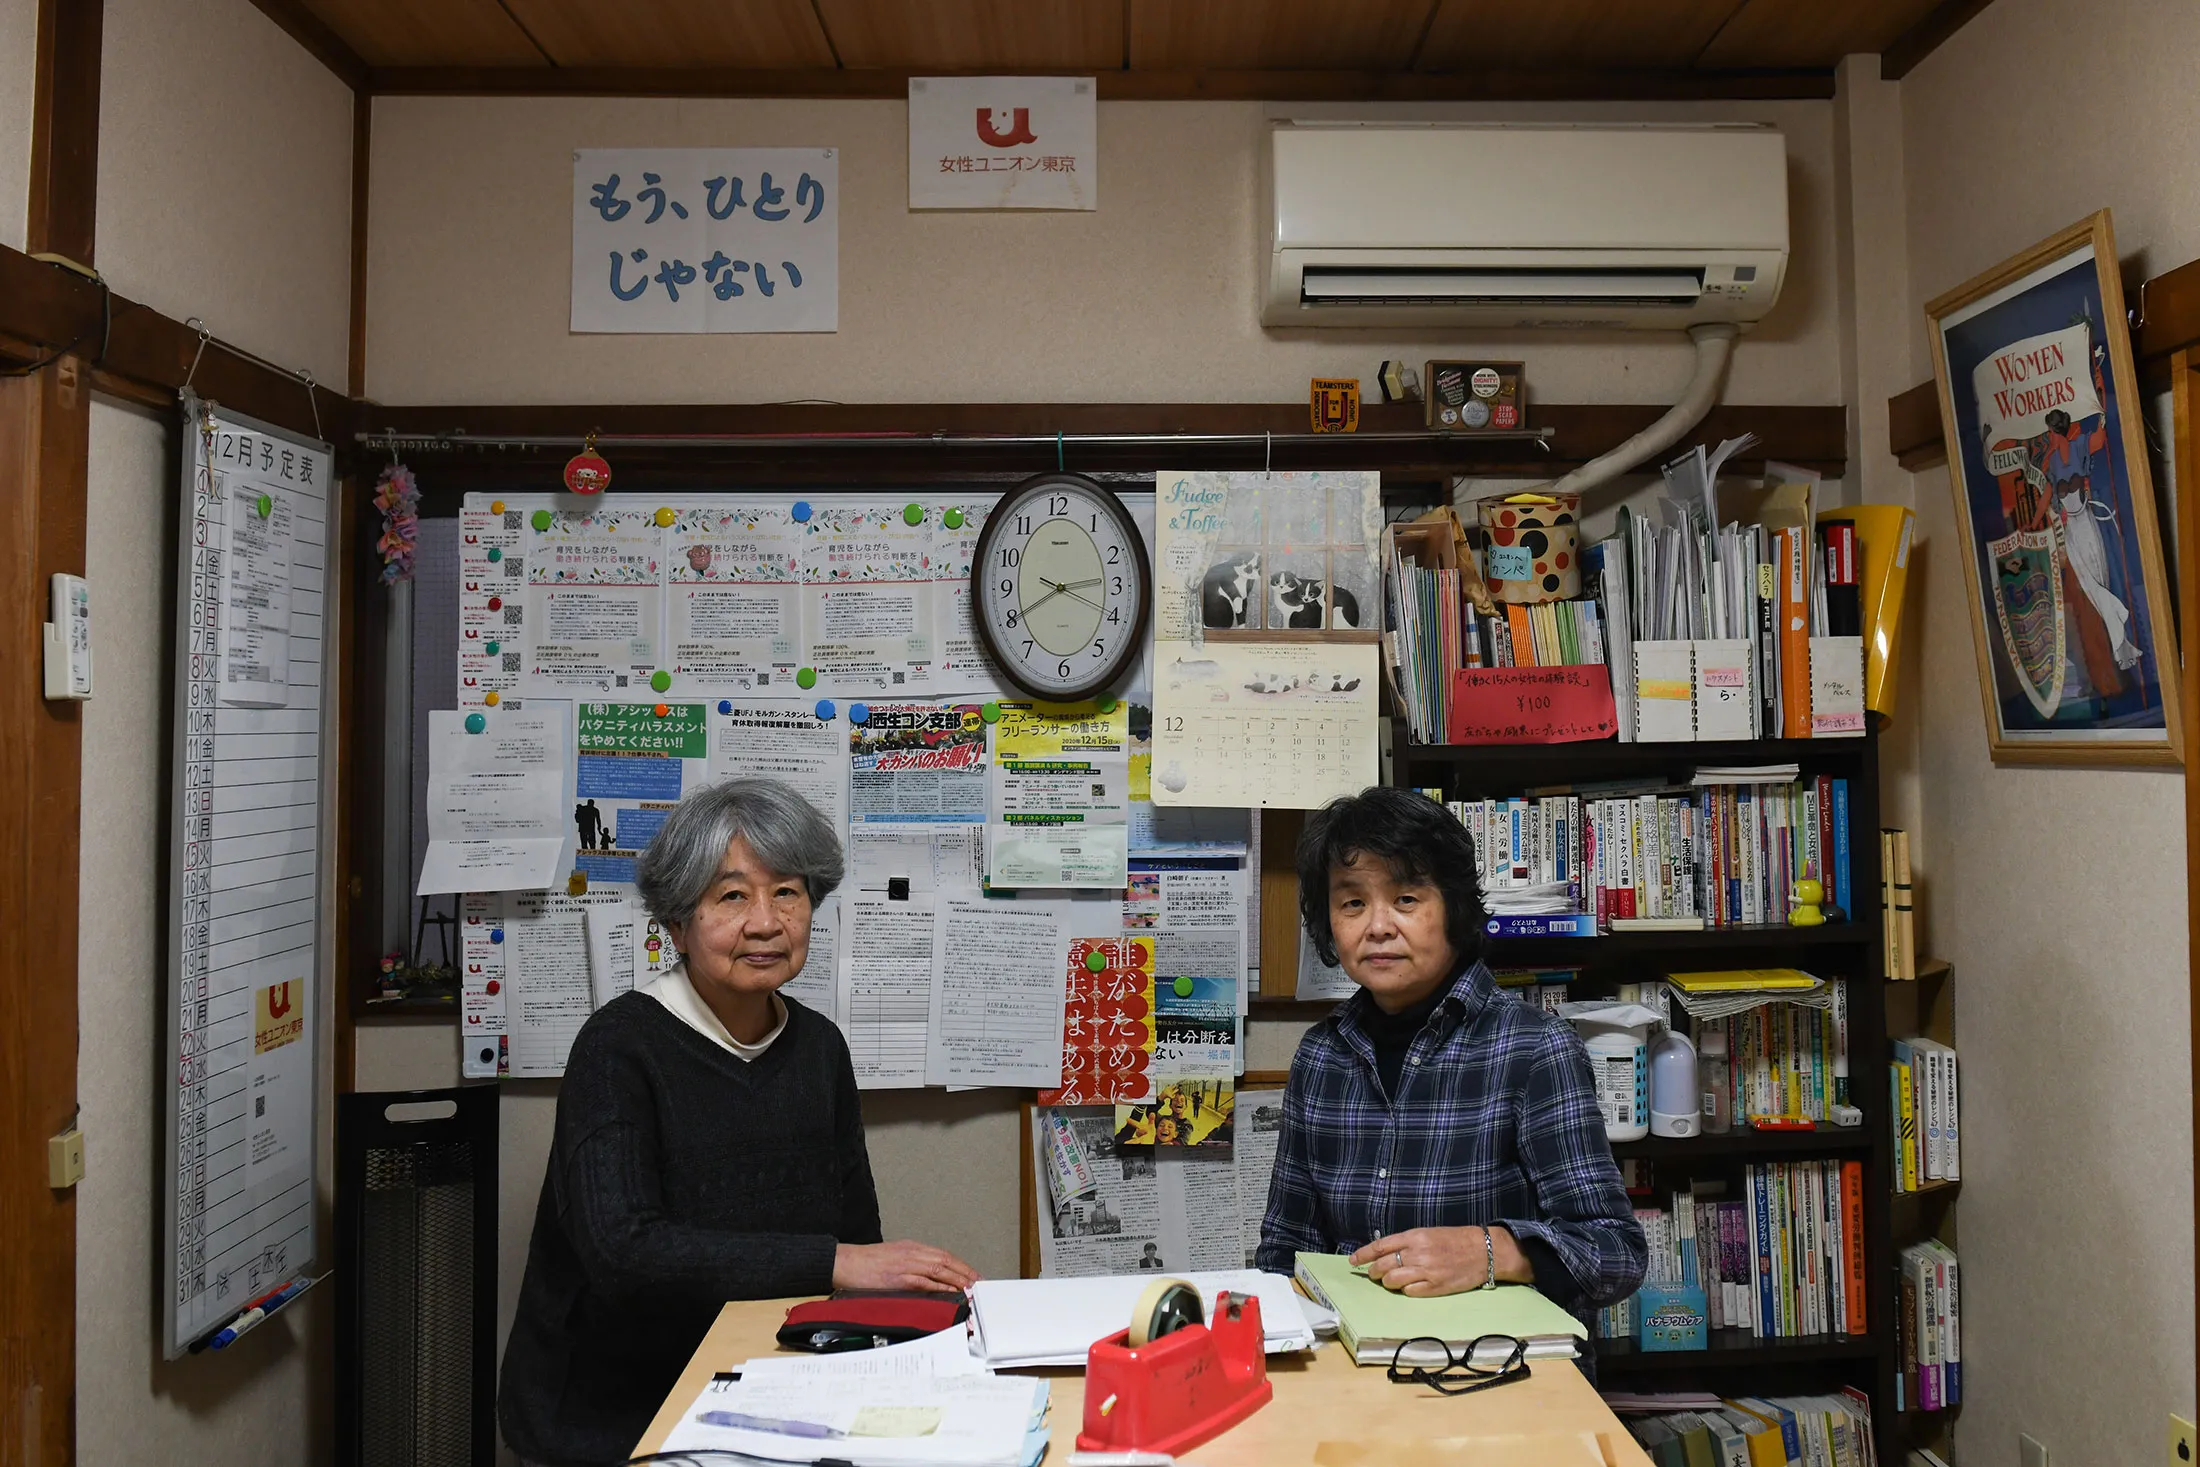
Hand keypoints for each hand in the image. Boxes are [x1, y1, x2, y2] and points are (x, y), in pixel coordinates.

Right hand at [832, 1240, 980, 1292]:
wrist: (844, 1262)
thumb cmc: (866, 1263)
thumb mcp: (894, 1258)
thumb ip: (912, 1266)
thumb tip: (930, 1279)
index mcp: (911, 1248)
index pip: (943, 1255)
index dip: (961, 1265)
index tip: (973, 1275)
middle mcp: (911, 1253)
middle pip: (945, 1261)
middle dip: (965, 1272)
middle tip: (978, 1283)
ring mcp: (905, 1264)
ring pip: (938, 1269)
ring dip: (956, 1280)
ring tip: (969, 1289)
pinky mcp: (897, 1278)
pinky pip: (923, 1282)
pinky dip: (938, 1287)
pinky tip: (948, 1292)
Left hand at [1350, 1226, 1526, 1296]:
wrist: (1483, 1251)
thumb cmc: (1455, 1240)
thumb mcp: (1428, 1233)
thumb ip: (1407, 1242)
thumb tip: (1385, 1253)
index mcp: (1414, 1236)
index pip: (1380, 1246)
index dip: (1363, 1254)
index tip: (1353, 1261)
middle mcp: (1417, 1253)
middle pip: (1383, 1265)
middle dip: (1373, 1272)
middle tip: (1373, 1274)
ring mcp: (1426, 1271)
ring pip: (1393, 1280)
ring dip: (1387, 1282)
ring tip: (1390, 1281)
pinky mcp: (1435, 1287)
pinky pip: (1410, 1292)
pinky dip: (1405, 1290)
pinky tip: (1408, 1287)